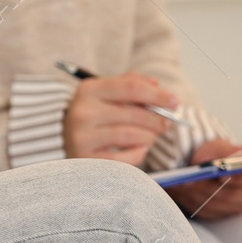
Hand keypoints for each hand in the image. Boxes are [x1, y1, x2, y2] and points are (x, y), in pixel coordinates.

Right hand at [63, 71, 177, 166]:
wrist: (66, 139)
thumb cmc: (95, 114)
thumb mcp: (106, 92)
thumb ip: (130, 83)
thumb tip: (157, 84)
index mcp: (88, 90)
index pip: (131, 87)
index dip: (158, 95)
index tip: (175, 102)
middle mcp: (82, 112)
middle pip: (135, 113)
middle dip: (158, 119)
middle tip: (166, 124)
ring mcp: (82, 137)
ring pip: (132, 135)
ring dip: (150, 136)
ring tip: (150, 136)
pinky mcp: (87, 159)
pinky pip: (126, 158)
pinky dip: (139, 153)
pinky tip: (137, 148)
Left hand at [166, 138, 241, 220]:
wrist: (204, 165)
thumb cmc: (215, 154)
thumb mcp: (221, 147)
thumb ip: (232, 150)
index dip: (234, 178)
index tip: (219, 175)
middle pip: (231, 195)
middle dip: (208, 187)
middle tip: (190, 180)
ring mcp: (238, 207)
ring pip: (216, 205)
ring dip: (197, 195)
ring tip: (180, 185)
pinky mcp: (222, 215)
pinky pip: (206, 212)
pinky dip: (192, 202)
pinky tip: (181, 192)